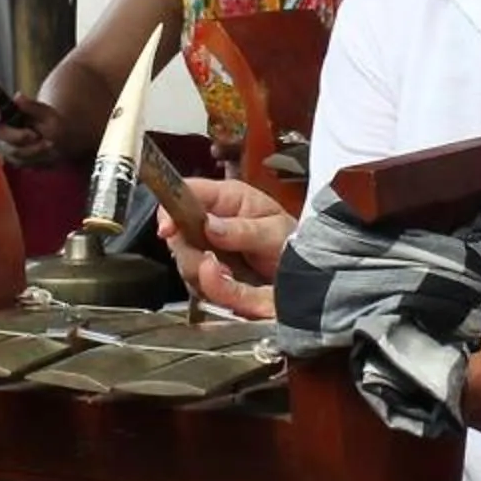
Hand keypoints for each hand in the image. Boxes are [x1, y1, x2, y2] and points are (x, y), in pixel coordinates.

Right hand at [0, 96, 66, 167]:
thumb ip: (31, 106)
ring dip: (32, 149)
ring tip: (49, 144)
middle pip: (1, 134)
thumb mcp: (46, 112)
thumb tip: (17, 97)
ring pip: (11, 151)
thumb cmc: (50, 123)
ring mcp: (5, 146)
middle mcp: (1, 130)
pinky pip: (20, 162)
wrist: (60, 140)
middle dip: (20, 136)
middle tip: (37, 135)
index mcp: (5, 113)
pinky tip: (45, 153)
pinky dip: (35, 159)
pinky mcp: (12, 159)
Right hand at [156, 176, 294, 318]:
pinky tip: (226, 282)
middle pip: (178, 235)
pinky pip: (202, 287)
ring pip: (186, 263)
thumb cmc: (295, 240)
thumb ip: (243, 229)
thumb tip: (209, 226)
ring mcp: (212, 253)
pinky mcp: (217, 280)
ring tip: (226, 272)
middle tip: (208, 259)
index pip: (186, 193)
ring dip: (201, 272)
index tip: (168, 228)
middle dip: (188, 250)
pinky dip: (212, 287)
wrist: (312, 271)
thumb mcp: (275, 230)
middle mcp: (214, 225)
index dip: (170, 208)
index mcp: (228, 200)